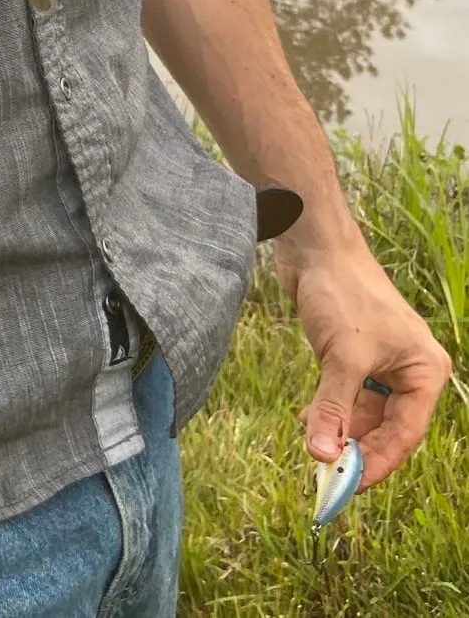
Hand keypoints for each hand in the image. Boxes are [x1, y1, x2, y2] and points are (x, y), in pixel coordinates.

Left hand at [279, 240, 452, 488]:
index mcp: (424, 372)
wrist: (315, 246)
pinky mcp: (352, 354)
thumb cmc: (342, 293)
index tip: (347, 486)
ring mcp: (380, 362)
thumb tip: (322, 456)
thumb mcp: (341, 356)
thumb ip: (332, 407)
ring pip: (364, 413)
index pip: (405, 434)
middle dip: (357, 448)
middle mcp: (409, 370)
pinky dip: (329, 410)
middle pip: (387, 427)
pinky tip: (309, 421)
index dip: (377, 462)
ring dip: (340, 430)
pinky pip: (347, 395)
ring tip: (313, 445)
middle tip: (327, 474)